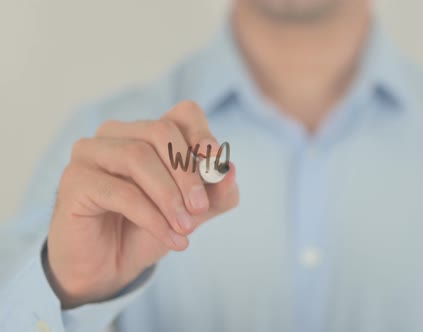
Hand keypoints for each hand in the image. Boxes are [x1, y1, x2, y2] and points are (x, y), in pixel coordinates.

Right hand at [45, 101, 238, 307]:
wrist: (110, 267)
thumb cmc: (149, 229)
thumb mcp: (192, 212)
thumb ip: (216, 193)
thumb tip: (231, 171)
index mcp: (148, 133)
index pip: (183, 113)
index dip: (202, 133)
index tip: (216, 160)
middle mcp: (117, 134)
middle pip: (161, 131)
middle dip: (187, 172)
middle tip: (201, 208)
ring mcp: (91, 152)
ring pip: (138, 157)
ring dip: (169, 196)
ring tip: (186, 228)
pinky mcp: (75, 180)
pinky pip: (120, 192)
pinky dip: (152, 217)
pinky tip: (172, 239)